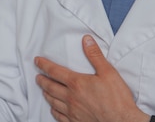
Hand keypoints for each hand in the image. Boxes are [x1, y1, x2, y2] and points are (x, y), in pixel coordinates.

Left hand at [35, 35, 149, 121]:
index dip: (44, 65)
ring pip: (53, 102)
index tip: (37, 61)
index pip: (55, 71)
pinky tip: (54, 109)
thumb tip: (86, 40)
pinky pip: (59, 117)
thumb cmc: (117, 98)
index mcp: (77, 83)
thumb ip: (95, 55)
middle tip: (38, 77)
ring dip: (47, 94)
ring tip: (44, 90)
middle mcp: (71, 98)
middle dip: (42, 80)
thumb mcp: (108, 72)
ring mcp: (72, 112)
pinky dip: (54, 111)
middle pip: (50, 87)